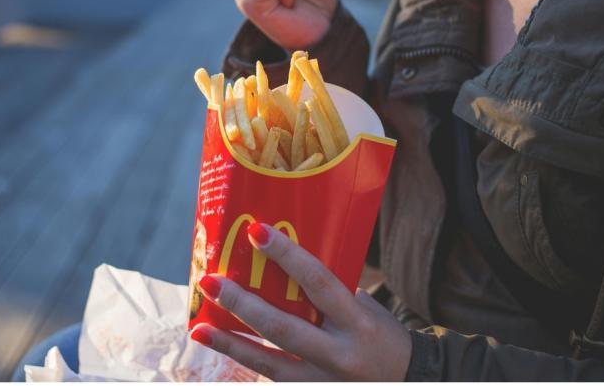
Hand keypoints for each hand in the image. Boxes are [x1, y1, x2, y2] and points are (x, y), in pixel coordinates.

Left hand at [190, 222, 411, 380]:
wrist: (405, 381)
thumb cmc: (380, 334)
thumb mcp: (365, 308)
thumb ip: (329, 291)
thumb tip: (283, 261)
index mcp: (357, 322)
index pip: (318, 282)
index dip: (287, 256)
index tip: (256, 231)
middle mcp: (339, 355)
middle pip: (282, 328)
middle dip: (242, 304)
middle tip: (211, 282)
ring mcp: (322, 381)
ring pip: (268, 363)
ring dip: (229, 343)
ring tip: (198, 328)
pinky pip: (271, 378)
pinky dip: (245, 362)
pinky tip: (220, 347)